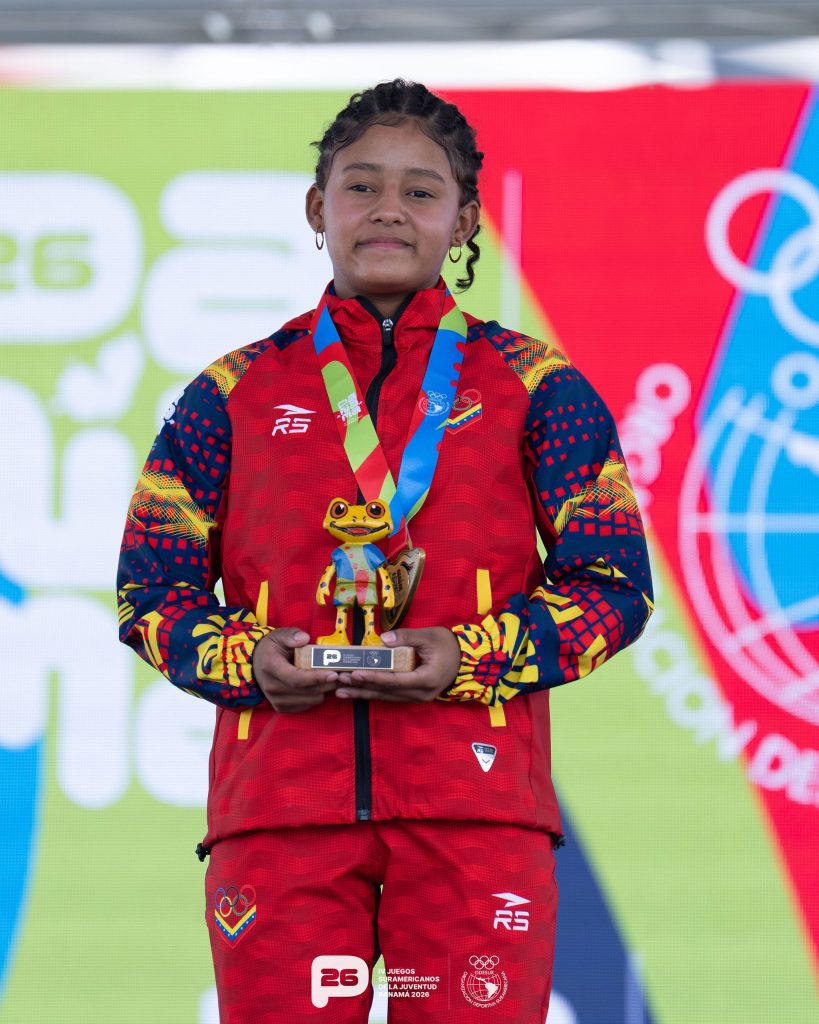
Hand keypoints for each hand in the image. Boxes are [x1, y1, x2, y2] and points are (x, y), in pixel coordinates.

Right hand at [252, 628, 337, 712]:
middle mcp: (271, 686)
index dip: (316, 678)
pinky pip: (306, 706)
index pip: (296, 678)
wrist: (256, 664)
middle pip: (306, 691)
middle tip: (342, 675)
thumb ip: (291, 635)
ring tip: (333, 679)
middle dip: (327, 684)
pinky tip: (321, 686)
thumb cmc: (272, 648)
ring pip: (309, 700)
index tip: (333, 674)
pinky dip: (316, 696)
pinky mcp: (281, 707)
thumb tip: (305, 638)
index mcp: (271, 667)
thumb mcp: (279, 635)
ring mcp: (276, 699)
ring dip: (324, 691)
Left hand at [335, 627, 460, 702]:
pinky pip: (390, 696)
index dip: (374, 678)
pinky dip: (373, 692)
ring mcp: (417, 698)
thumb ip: (407, 637)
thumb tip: (384, 639)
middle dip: (361, 687)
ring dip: (363, 693)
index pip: (395, 681)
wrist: (464, 659)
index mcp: (426, 680)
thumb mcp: (430, 636)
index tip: (355, 674)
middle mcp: (420, 694)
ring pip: (386, 697)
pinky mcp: (413, 696)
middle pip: (386, 692)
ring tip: (341, 691)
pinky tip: (357, 692)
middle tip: (339, 682)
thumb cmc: (447, 645)